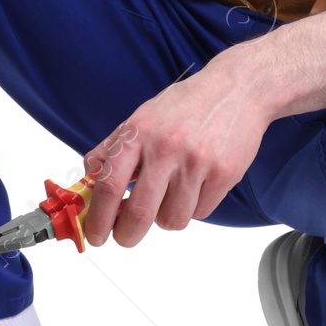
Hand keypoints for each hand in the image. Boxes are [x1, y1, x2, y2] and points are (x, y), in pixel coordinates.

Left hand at [80, 53, 272, 247]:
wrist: (237, 88)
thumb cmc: (185, 105)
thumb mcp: (141, 118)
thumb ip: (112, 149)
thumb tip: (88, 179)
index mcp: (139, 133)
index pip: (109, 185)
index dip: (99, 218)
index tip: (96, 235)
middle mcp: (166, 147)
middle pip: (139, 213)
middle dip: (127, 235)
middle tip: (126, 237)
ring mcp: (197, 162)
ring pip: (172, 219)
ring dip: (166, 218)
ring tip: (169, 197)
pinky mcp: (224, 174)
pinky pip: (200, 212)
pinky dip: (193, 208)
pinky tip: (195, 187)